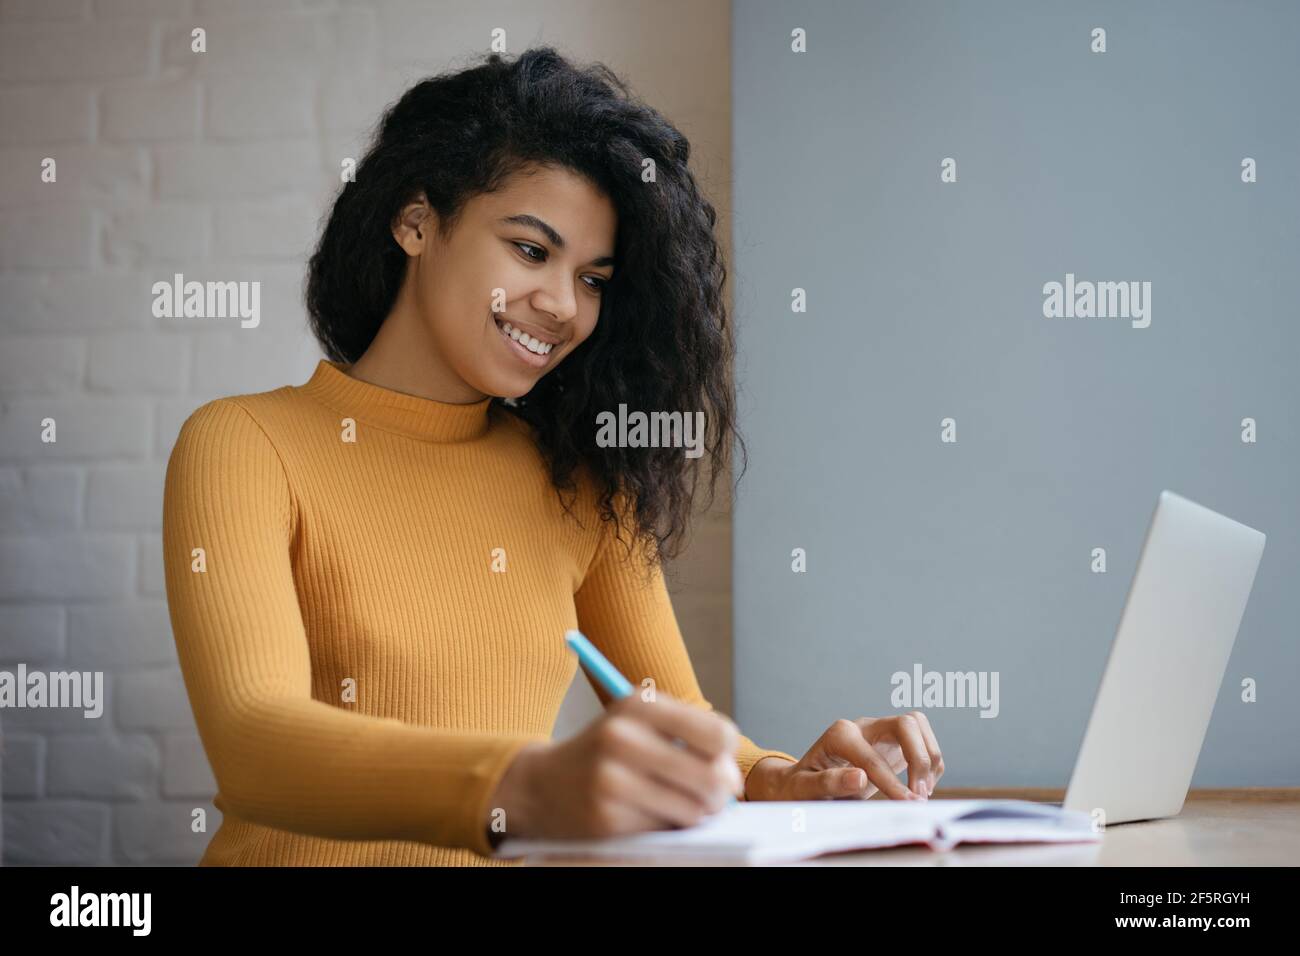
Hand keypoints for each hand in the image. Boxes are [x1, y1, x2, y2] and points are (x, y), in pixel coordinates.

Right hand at [486, 693, 744, 844]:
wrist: (541, 784)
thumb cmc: (607, 752)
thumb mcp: (639, 723)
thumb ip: (689, 737)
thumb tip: (731, 779)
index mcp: (638, 704)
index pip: (718, 733)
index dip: (727, 753)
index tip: (718, 760)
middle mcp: (623, 737)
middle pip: (711, 775)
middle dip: (721, 792)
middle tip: (715, 796)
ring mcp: (612, 779)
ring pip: (693, 809)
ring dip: (696, 813)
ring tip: (680, 804)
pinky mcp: (606, 817)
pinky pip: (663, 828)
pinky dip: (665, 826)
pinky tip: (647, 813)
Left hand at [745, 713, 944, 801]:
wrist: (804, 782)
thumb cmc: (802, 786)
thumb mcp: (804, 788)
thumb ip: (828, 782)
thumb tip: (859, 777)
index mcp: (839, 735)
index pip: (873, 757)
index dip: (892, 782)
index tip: (907, 804)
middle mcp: (862, 726)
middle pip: (906, 723)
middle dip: (920, 758)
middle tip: (920, 795)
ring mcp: (880, 731)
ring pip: (918, 726)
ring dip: (930, 758)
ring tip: (923, 793)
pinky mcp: (893, 743)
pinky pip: (923, 741)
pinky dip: (931, 763)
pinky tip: (921, 788)